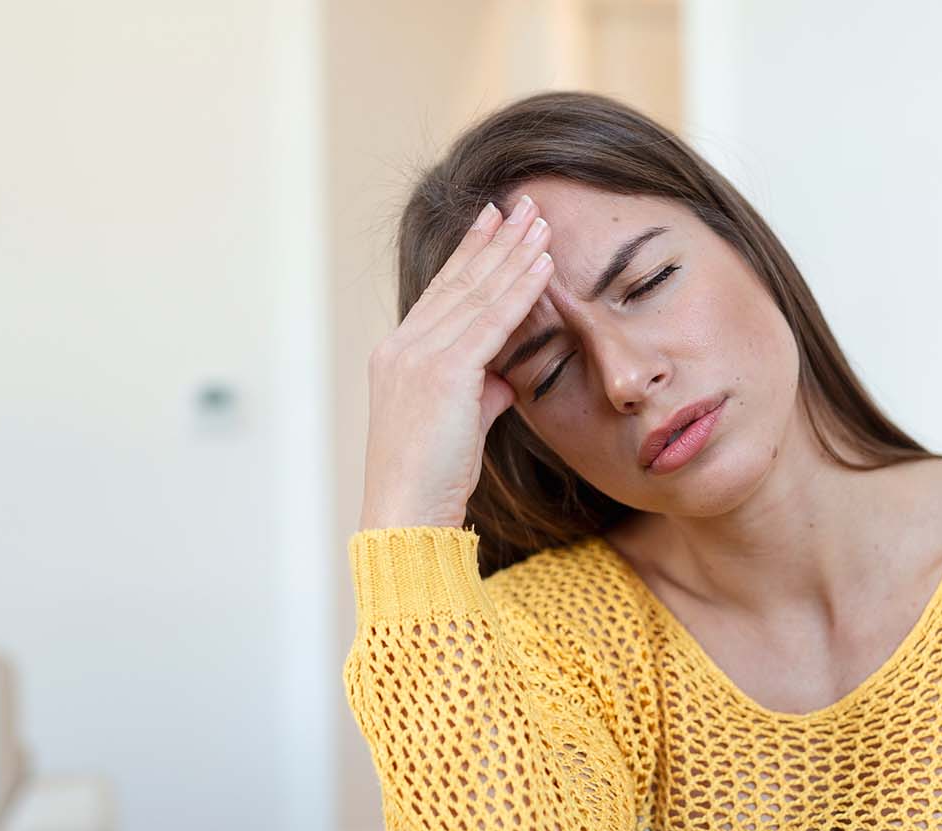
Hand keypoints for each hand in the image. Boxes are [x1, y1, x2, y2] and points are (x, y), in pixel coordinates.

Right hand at [360, 192, 554, 531]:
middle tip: (524, 204)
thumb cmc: (431, 480)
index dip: (470, 253)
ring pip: (476, 294)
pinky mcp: (443, 375)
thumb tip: (509, 377)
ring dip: (514, 254)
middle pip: (458, 281)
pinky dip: (520, 291)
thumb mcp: (459, 425)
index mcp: (397, 355)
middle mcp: (402, 348)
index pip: (441, 292)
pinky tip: (543, 266)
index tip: (494, 220)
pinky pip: (491, 323)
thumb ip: (482, 392)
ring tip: (541, 221)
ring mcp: (418, 358)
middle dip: (494, 239)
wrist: (406, 514)